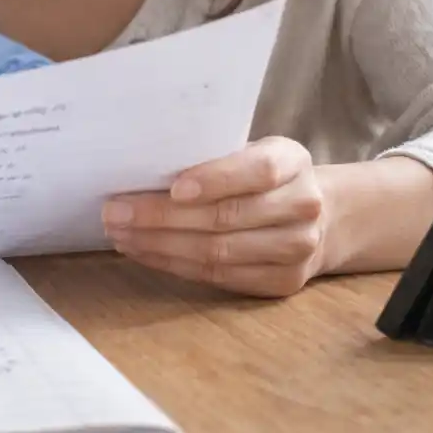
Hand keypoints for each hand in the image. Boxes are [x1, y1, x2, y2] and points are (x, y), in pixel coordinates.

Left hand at [102, 136, 329, 296]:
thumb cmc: (260, 176)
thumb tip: (140, 166)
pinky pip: (218, 276)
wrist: (318, 218)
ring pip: (218, 251)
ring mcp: (297, 249)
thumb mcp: (250, 151)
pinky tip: (144, 253)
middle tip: (115, 213)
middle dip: (162, 216)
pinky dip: (174, 265)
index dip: (215, 179)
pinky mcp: (282, 281)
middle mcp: (303, 206)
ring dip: (159, 245)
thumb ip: (212, 156)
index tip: (173, 187)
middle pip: (226, 216)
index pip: (257, 170)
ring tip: (120, 235)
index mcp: (293, 161)